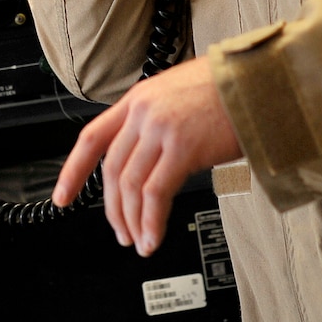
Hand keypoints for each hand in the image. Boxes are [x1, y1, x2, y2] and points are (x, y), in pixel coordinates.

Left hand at [53, 56, 241, 253]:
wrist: (258, 80)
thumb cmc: (229, 88)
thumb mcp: (178, 93)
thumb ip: (156, 120)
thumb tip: (148, 156)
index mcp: (138, 99)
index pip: (92, 138)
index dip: (73, 171)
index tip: (63, 196)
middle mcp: (143, 112)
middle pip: (112, 170)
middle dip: (113, 209)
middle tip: (120, 232)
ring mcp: (161, 129)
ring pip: (131, 185)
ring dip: (133, 220)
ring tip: (139, 241)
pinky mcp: (183, 147)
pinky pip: (156, 193)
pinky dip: (152, 221)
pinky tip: (154, 236)